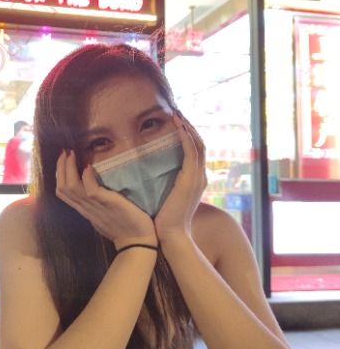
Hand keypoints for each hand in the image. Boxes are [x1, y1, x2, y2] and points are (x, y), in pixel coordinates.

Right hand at [55, 149, 156, 249]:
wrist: (137, 242)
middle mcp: (86, 208)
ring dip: (68, 168)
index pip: (63, 192)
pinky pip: (91, 191)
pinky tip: (88, 167)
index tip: (63, 159)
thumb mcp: (104, 214)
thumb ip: (96, 202)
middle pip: (63, 188)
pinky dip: (87, 178)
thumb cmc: (124, 227)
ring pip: (71, 188)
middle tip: (64, 152)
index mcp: (84, 210)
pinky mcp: (108, 203)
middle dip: (60, 168)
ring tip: (71, 154)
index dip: (59, 174)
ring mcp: (95, 206)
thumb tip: (92, 186)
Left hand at [153, 114, 206, 244]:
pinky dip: (186, 137)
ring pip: (197, 145)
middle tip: (178, 112)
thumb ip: (162, 184)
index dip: (187, 135)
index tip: (176, 122)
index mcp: (194, 180)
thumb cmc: (163, 220)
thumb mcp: (164, 196)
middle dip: (189, 126)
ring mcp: (197, 177)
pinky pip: (191, 152)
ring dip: (187, 127)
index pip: (194, 151)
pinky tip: (178, 126)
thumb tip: (148, 173)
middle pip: (199, 144)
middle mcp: (199, 176)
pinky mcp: (191, 179)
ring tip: (178, 114)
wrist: (170, 236)